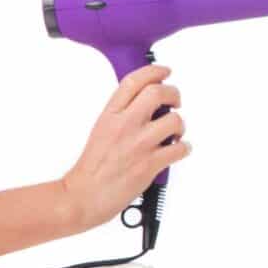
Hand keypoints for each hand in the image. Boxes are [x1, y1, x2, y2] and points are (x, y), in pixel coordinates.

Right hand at [62, 65, 191, 231]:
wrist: (83, 196)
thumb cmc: (93, 166)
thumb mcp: (101, 129)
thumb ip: (122, 113)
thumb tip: (147, 101)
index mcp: (110, 115)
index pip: (134, 81)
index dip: (154, 71)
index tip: (165, 71)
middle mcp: (124, 125)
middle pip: (158, 93)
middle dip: (174, 94)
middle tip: (175, 102)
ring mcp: (138, 144)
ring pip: (175, 120)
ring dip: (180, 125)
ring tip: (174, 133)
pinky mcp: (150, 164)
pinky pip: (180, 148)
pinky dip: (184, 148)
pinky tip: (177, 150)